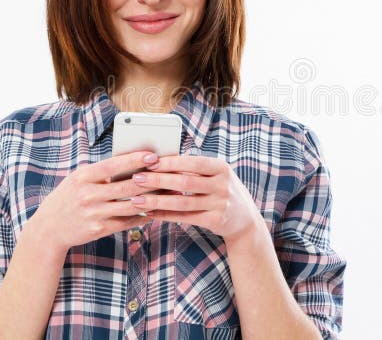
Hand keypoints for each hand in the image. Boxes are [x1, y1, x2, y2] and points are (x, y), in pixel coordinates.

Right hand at [27, 151, 159, 252]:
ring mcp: (94, 213)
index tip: (152, 155)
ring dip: (152, 199)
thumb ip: (100, 172)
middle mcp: (89, 194)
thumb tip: (129, 161)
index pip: (113, 165)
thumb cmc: (68, 198)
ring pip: (130, 204)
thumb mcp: (78, 179)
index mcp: (83, 177)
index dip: (134, 159)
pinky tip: (154, 211)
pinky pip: (126, 222)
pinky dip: (142, 216)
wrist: (49, 228)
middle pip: (126, 185)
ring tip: (169, 193)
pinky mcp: (99, 229)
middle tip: (170, 174)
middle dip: (151, 179)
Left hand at [128, 155, 263, 241]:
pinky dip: (165, 215)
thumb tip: (160, 161)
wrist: (245, 220)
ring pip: (182, 202)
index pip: (192, 163)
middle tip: (136, 178)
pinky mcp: (215, 221)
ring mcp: (220, 204)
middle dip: (158, 180)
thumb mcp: (217, 175)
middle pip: (184, 182)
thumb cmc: (222, 191)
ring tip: (136, 200)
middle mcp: (222, 185)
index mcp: (221, 167)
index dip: (170, 162)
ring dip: (156, 201)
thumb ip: (195, 169)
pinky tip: (150, 214)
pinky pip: (185, 217)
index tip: (149, 162)